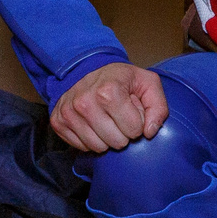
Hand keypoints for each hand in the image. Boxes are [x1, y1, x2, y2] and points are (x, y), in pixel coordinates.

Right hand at [51, 63, 167, 153]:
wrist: (87, 70)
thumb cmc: (120, 79)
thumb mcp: (147, 84)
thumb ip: (158, 107)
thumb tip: (149, 132)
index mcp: (109, 91)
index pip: (134, 130)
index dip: (137, 123)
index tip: (130, 111)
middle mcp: (85, 102)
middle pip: (117, 142)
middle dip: (123, 133)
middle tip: (118, 117)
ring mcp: (69, 113)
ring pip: (98, 148)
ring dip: (106, 138)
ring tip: (106, 120)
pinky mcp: (58, 122)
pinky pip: (82, 147)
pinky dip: (90, 140)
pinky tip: (92, 124)